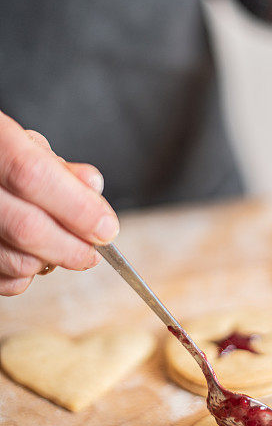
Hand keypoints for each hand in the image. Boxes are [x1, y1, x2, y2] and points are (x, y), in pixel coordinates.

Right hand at [0, 112, 118, 295]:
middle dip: (73, 247)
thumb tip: (93, 186)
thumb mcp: (29, 146)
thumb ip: (60, 167)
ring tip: (65, 246)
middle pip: (27, 227)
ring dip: (53, 261)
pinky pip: (4, 279)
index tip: (107, 228)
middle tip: (95, 250)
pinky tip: (35, 255)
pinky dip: (27, 275)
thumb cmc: (3, 158)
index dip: (77, 207)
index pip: (34, 177)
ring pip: (17, 260)